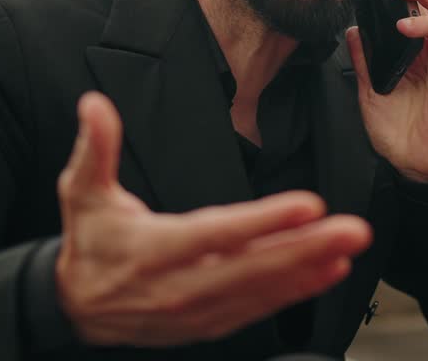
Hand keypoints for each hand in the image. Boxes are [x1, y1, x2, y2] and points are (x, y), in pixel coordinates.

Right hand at [55, 92, 371, 346]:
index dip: (263, 222)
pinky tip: (325, 273)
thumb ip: (94, 148)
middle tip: (351, 229)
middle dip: (306, 248)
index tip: (307, 206)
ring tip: (347, 249)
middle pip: (251, 266)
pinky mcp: (208, 323)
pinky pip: (257, 308)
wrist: (75, 307)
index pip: (216, 234)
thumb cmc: (90, 240)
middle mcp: (179, 285)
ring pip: (260, 290)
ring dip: (309, 269)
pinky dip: (294, 293)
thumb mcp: (81, 192)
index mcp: (152, 250)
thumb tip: (94, 105)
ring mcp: (196, 309)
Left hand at [346, 0, 427, 183]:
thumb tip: (352, 29)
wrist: (416, 165)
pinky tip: (407, 26)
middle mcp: (425, 51)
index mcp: (407, 52)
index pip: (404, 11)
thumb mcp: (369, 93)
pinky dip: (427, 26)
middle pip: (424, 4)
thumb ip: (364, 61)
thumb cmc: (396, 132)